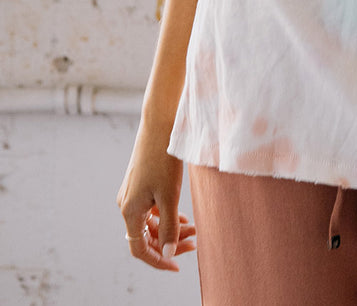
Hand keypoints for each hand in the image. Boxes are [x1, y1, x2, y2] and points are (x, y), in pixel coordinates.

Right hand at [117, 119, 195, 270]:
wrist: (160, 124)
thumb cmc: (163, 159)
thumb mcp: (170, 196)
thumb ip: (169, 226)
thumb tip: (168, 253)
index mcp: (129, 211)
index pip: (140, 249)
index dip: (158, 260)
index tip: (177, 266)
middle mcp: (126, 205)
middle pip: (146, 236)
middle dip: (170, 242)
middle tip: (194, 243)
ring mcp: (132, 194)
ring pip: (150, 223)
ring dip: (170, 228)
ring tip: (194, 229)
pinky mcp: (140, 184)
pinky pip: (151, 210)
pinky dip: (166, 215)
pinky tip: (183, 216)